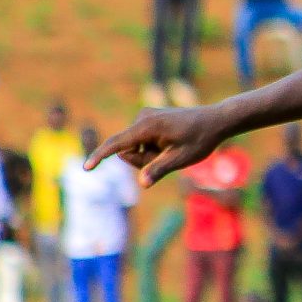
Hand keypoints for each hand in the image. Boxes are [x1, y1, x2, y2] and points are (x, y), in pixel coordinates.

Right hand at [88, 106, 227, 186]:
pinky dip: (152, 148)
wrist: (215, 120)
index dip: (100, 156)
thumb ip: (159, 169)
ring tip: (173, 147)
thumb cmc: (200, 140)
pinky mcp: (147, 119)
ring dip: (150, 155)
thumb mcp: (181, 159)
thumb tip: (143, 184)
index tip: (86, 168)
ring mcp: (144, 117)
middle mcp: (142, 118)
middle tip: (170, 155)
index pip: (117, 144)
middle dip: (143, 160)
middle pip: (127, 151)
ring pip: (134, 148)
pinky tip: (171, 143)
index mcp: (148, 126)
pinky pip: (140, 142)